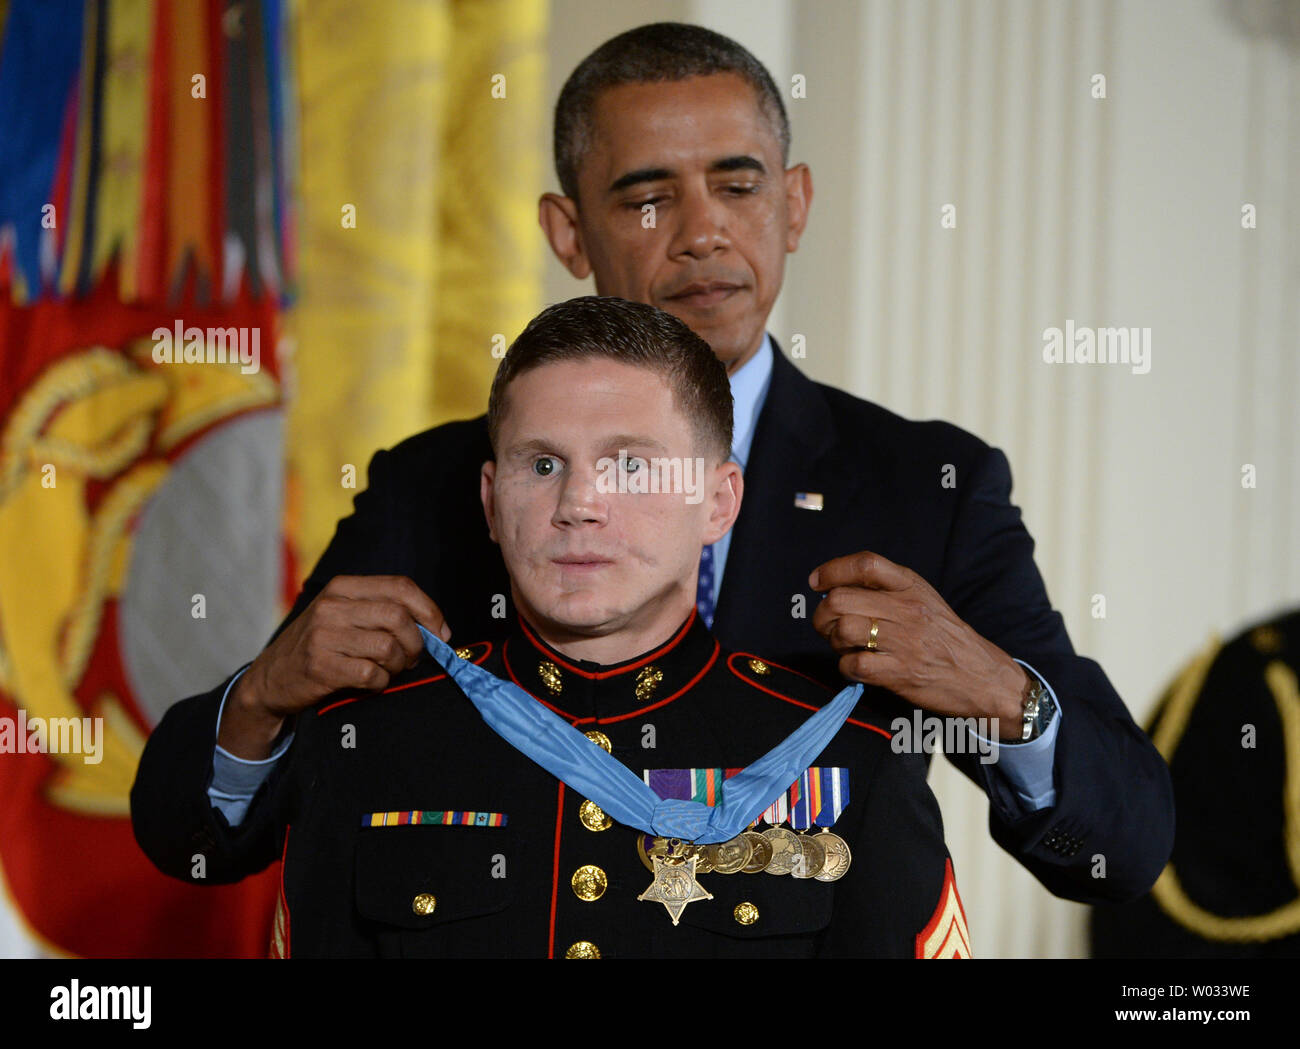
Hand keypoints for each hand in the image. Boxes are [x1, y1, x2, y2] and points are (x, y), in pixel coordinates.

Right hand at [218, 576, 449, 757]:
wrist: (270, 679)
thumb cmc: (320, 646)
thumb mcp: (344, 615)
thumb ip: (383, 613)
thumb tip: (439, 630)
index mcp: (343, 587)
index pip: (401, 587)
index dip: (429, 611)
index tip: (441, 633)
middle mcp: (332, 606)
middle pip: (399, 617)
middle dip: (417, 643)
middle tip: (412, 659)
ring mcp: (324, 636)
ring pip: (388, 647)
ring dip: (398, 665)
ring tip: (388, 670)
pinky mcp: (320, 666)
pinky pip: (372, 674)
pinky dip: (381, 683)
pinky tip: (371, 683)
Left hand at [809, 551, 1025, 735]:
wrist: (984, 676)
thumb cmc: (945, 636)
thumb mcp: (923, 599)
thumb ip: (886, 589)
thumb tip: (835, 587)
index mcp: (911, 586)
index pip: (865, 563)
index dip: (833, 570)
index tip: (817, 582)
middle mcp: (907, 609)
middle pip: (840, 599)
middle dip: (822, 615)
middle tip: (828, 626)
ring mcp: (904, 641)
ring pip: (842, 630)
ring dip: (833, 641)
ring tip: (845, 647)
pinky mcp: (900, 672)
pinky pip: (853, 664)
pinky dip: (846, 667)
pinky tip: (856, 667)